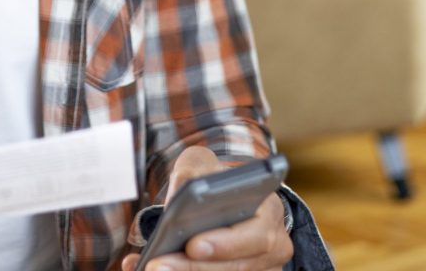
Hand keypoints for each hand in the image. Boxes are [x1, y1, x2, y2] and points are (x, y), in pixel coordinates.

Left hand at [121, 147, 292, 270]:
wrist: (222, 199)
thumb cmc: (215, 180)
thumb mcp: (202, 164)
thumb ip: (191, 171)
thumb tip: (178, 198)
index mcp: (270, 211)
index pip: (256, 232)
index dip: (226, 243)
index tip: (192, 244)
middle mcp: (274, 246)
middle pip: (238, 266)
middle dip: (195, 267)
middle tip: (159, 265)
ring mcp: (262, 268)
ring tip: (152, 268)